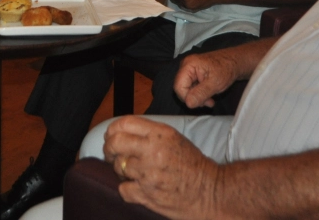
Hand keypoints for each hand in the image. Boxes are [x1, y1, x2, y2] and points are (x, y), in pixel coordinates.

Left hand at [102, 116, 219, 219]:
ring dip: (122, 169)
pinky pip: (123, 188)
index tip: (111, 135)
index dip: (112, 130)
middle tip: (111, 153)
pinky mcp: (146, 194)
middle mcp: (152, 151)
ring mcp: (148, 173)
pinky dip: (127, 188)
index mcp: (160, 133)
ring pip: (118, 166)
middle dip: (109, 148)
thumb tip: (122, 132)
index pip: (124, 123)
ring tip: (133, 171)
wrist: (209, 191)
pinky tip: (137, 186)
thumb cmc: (193, 164)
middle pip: (115, 143)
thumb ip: (149, 133)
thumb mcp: (174, 138)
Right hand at [173, 49, 240, 108]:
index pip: (178, 86)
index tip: (201, 103)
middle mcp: (186, 66)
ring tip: (210, 101)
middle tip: (208, 103)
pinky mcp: (193, 75)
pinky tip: (208, 97)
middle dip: (193, 99)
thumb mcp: (215, 83)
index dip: (187, 98)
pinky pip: (191, 88)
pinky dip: (199, 94)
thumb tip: (188, 104)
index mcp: (189, 65)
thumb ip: (201, 93)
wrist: (234, 62)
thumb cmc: (226, 69)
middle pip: (181, 88)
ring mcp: (189, 70)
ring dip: (197, 98)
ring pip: (186, 90)